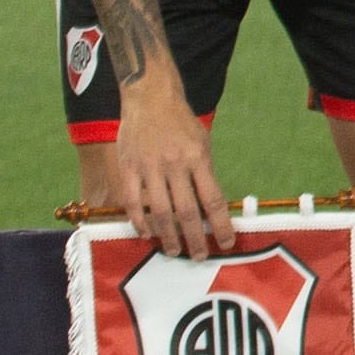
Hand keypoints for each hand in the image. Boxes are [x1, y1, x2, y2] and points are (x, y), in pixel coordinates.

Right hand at [114, 80, 235, 256]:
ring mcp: (148, 167)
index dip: (220, 224)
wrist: (150, 98)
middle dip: (195, 238)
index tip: (227, 242)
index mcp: (198, 158)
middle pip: (186, 211)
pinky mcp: (127, 167)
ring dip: (167, 236)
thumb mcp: (201, 143)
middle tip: (200, 256)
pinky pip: (132, 202)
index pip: (213, 199)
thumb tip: (209, 208)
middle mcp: (174, 164)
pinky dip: (139, 221)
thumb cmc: (180, 123)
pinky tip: (146, 233)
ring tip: (173, 251)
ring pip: (159, 212)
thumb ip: (203, 173)